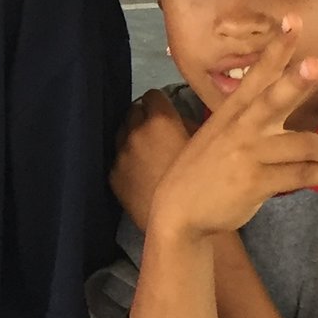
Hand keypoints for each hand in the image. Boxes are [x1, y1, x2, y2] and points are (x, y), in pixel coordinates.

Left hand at [110, 90, 193, 228]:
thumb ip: (188, 124)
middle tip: (157, 132)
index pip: (152, 95)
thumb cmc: (203, 181)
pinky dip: (126, 159)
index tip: (165, 112)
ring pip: (121, 133)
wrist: (185, 222)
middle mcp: (135, 131)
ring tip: (146, 152)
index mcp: (160, 120)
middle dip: (144, 117)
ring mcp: (120, 154)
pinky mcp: (113, 175)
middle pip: (134, 111)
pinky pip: (116, 158)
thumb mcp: (204, 144)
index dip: (160, 103)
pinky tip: (138, 172)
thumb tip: (179, 119)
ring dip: (132, 136)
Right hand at [149, 17, 317, 239]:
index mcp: (232, 111)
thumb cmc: (206, 170)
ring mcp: (249, 154)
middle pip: (273, 99)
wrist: (180, 209)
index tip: (293, 21)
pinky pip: (302, 174)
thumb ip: (259, 124)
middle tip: (316, 65)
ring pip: (303, 145)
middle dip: (295, 82)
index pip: (258, 74)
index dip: (277, 48)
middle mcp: (241, 128)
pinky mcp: (257, 182)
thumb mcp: (221, 135)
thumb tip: (315, 128)